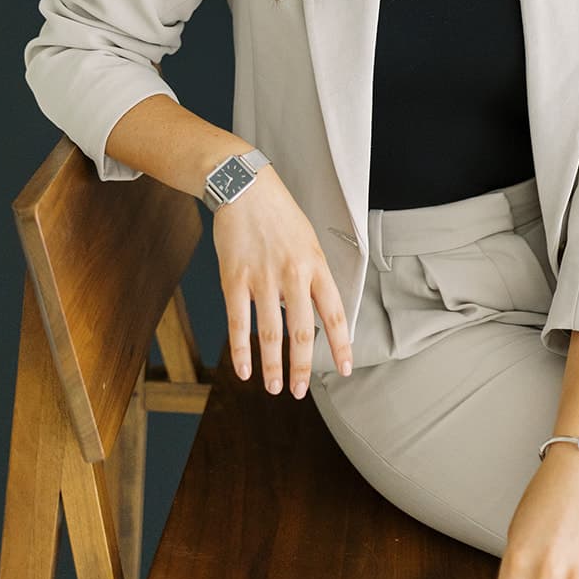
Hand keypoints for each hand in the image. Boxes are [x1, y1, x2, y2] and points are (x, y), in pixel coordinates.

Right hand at [212, 164, 352, 395]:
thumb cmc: (279, 214)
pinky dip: (241, 350)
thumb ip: (310, 276)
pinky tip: (244, 369)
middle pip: (302, 331)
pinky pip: (238, 322)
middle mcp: (293, 274)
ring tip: (275, 387)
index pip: (334, 313)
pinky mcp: (234, 278)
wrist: (245, 187)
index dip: (340, 345)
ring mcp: (262, 278)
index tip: (344, 369)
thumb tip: (307, 314)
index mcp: (315, 264)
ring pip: (270, 333)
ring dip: (273, 366)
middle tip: (299, 391)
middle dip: (303, 367)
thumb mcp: (308, 240)